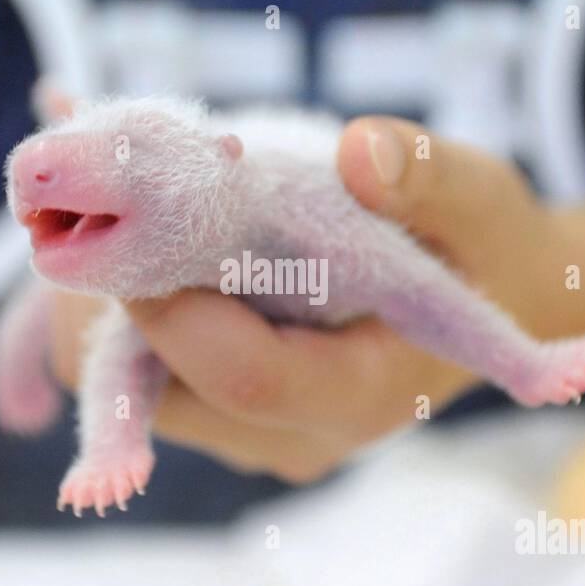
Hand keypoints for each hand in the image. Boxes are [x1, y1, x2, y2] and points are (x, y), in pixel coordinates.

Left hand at [48, 117, 555, 482]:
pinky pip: (126, 369)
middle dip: (109, 286)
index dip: (176, 298)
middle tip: (103, 183)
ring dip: (100, 285)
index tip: (143, 207)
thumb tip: (360, 151)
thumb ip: (427, 176)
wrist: (484, 302)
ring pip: (119, 382)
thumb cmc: (482, 247)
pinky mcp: (218, 412)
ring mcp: (249, 432)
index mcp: (361, 395)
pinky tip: (115, 215)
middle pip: (152, 388)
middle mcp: (293, 434)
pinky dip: (111, 291)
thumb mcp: (479, 197)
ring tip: (112, 190)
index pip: (244, 376)